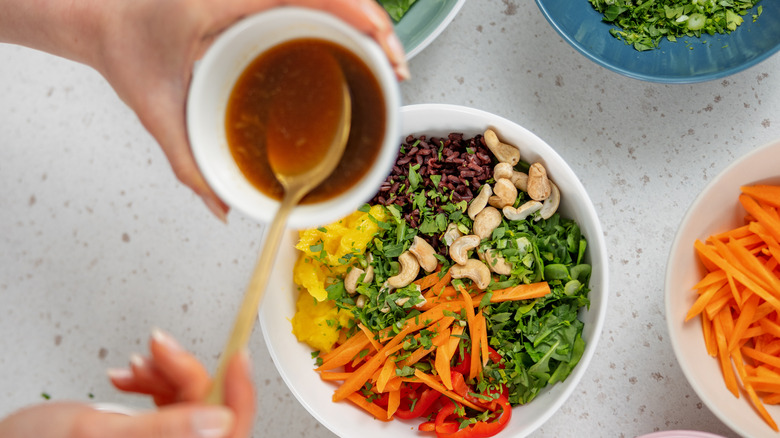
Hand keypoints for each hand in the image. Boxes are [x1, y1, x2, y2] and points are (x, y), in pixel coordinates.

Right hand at [0, 329, 254, 437]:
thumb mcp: (97, 435)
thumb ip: (164, 430)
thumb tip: (221, 421)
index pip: (229, 434)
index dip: (239, 395)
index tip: (239, 356)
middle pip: (209, 412)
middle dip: (186, 374)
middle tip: (161, 346)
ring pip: (190, 401)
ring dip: (166, 374)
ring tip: (136, 363)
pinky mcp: (154, 435)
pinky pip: (170, 401)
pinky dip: (154, 380)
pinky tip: (132, 372)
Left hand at [95, 0, 407, 220]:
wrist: (102, 18)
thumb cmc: (124, 47)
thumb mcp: (155, 107)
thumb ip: (186, 163)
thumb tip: (223, 208)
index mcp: (228, 0)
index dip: (361, 16)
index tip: (386, 51)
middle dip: (375, 25)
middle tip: (396, 69)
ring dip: (362, 23)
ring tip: (385, 62)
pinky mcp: (256, 2)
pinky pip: (309, 4)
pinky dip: (338, 22)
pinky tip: (351, 50)